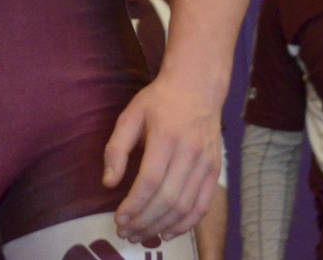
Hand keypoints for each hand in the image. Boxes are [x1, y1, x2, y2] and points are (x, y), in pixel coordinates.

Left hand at [102, 74, 222, 247]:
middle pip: (167, 198)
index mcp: (166, 136)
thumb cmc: (159, 101)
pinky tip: (167, 232)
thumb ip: (116, 148)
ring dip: (161, 226)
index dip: (134, 205)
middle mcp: (189, 152)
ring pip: (184, 206)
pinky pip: (202, 205)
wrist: (197, 87)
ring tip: (142, 235)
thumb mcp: (130, 115)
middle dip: (144, 221)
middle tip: (126, 233)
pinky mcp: (214, 170)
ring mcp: (205, 162)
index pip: (150, 181)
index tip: (118, 219)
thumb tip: (108, 183)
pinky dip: (186, 224)